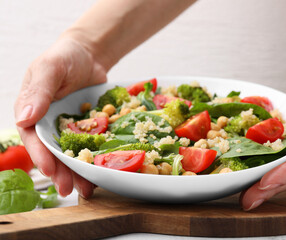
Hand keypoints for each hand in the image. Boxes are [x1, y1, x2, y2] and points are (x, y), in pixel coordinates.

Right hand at [14, 37, 106, 196]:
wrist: (90, 55)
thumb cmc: (64, 57)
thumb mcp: (49, 69)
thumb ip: (38, 92)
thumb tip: (23, 118)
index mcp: (32, 111)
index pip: (33, 137)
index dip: (40, 155)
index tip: (50, 170)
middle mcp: (48, 123)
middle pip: (52, 152)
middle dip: (60, 171)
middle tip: (69, 188)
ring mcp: (68, 127)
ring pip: (71, 153)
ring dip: (77, 172)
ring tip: (85, 189)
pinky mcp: (86, 128)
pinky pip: (90, 145)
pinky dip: (93, 159)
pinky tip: (100, 173)